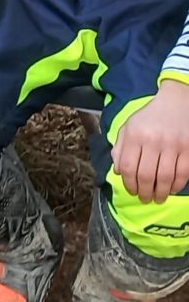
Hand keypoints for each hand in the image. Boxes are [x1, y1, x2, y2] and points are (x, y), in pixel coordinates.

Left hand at [113, 80, 188, 203]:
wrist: (176, 102)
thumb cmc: (149, 117)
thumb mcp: (128, 127)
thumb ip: (120, 149)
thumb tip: (118, 172)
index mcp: (135, 135)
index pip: (128, 167)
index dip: (128, 184)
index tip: (131, 191)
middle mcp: (153, 141)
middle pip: (146, 175)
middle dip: (144, 192)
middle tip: (145, 199)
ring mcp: (173, 145)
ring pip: (166, 178)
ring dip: (161, 193)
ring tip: (157, 198)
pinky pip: (183, 173)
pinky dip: (177, 185)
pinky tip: (171, 189)